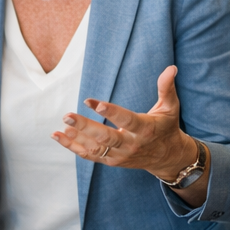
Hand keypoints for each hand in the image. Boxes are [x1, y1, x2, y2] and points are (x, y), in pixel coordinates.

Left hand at [52, 65, 200, 181]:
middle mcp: (132, 145)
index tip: (93, 102)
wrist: (167, 158)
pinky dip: (73, 147)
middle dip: (85, 127)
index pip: (126, 120)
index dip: (110, 112)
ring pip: (96, 148)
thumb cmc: (166, 128)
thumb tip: (171, 68)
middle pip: (106, 138)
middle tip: (67, 115)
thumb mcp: (170, 108)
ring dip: (76, 138)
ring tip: (62, 126)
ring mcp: (121, 155)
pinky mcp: (112, 161)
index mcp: (145, 129)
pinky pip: (90, 155)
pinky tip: (59, 136)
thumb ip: (167, 88)